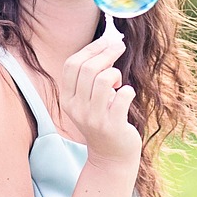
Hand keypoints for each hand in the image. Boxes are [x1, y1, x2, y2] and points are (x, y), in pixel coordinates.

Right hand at [60, 34, 139, 166]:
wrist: (111, 156)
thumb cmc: (104, 120)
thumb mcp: (89, 100)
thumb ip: (91, 76)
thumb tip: (108, 42)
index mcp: (67, 99)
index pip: (72, 65)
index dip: (91, 49)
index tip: (106, 40)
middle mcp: (76, 108)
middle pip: (88, 69)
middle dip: (108, 53)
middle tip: (120, 47)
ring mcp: (94, 118)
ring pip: (105, 79)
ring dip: (116, 74)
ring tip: (119, 84)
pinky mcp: (112, 125)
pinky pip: (123, 96)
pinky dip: (128, 91)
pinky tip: (126, 96)